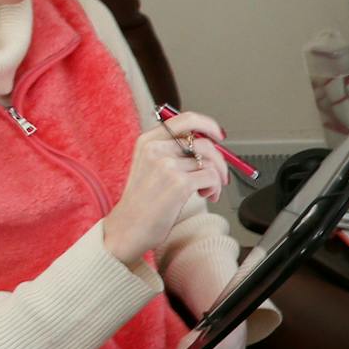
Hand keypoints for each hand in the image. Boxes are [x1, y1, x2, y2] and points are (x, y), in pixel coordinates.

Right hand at [102, 113, 229, 263]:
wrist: (127, 229)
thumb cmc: (142, 202)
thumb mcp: (150, 167)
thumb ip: (173, 152)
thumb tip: (210, 145)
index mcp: (148, 141)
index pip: (185, 119)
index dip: (208, 125)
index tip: (218, 135)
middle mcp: (156, 149)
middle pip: (204, 142)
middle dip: (220, 160)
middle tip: (221, 175)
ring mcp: (167, 165)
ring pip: (211, 162)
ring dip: (216, 179)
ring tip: (208, 191)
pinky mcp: (179, 184)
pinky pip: (211, 177)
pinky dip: (214, 189)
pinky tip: (206, 197)